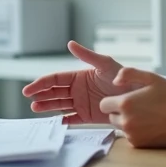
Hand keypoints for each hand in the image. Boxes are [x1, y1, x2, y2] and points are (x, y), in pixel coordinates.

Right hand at [22, 41, 150, 123]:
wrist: (137, 96)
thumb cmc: (122, 76)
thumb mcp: (105, 64)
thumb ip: (87, 55)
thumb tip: (70, 43)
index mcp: (78, 76)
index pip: (55, 79)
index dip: (41, 83)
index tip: (29, 89)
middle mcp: (77, 90)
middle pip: (54, 93)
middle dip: (41, 95)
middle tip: (30, 99)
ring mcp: (81, 103)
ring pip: (59, 105)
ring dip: (47, 107)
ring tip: (35, 109)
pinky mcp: (87, 116)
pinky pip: (71, 119)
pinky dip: (62, 121)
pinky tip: (53, 123)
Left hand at [98, 67, 165, 147]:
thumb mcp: (151, 78)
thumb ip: (128, 74)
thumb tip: (114, 82)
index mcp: (125, 104)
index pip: (103, 105)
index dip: (113, 101)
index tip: (126, 99)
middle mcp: (125, 121)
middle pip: (111, 117)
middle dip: (120, 112)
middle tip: (139, 107)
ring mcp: (132, 135)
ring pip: (120, 128)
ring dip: (128, 122)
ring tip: (147, 116)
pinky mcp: (139, 145)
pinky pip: (130, 137)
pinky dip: (136, 132)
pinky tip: (151, 126)